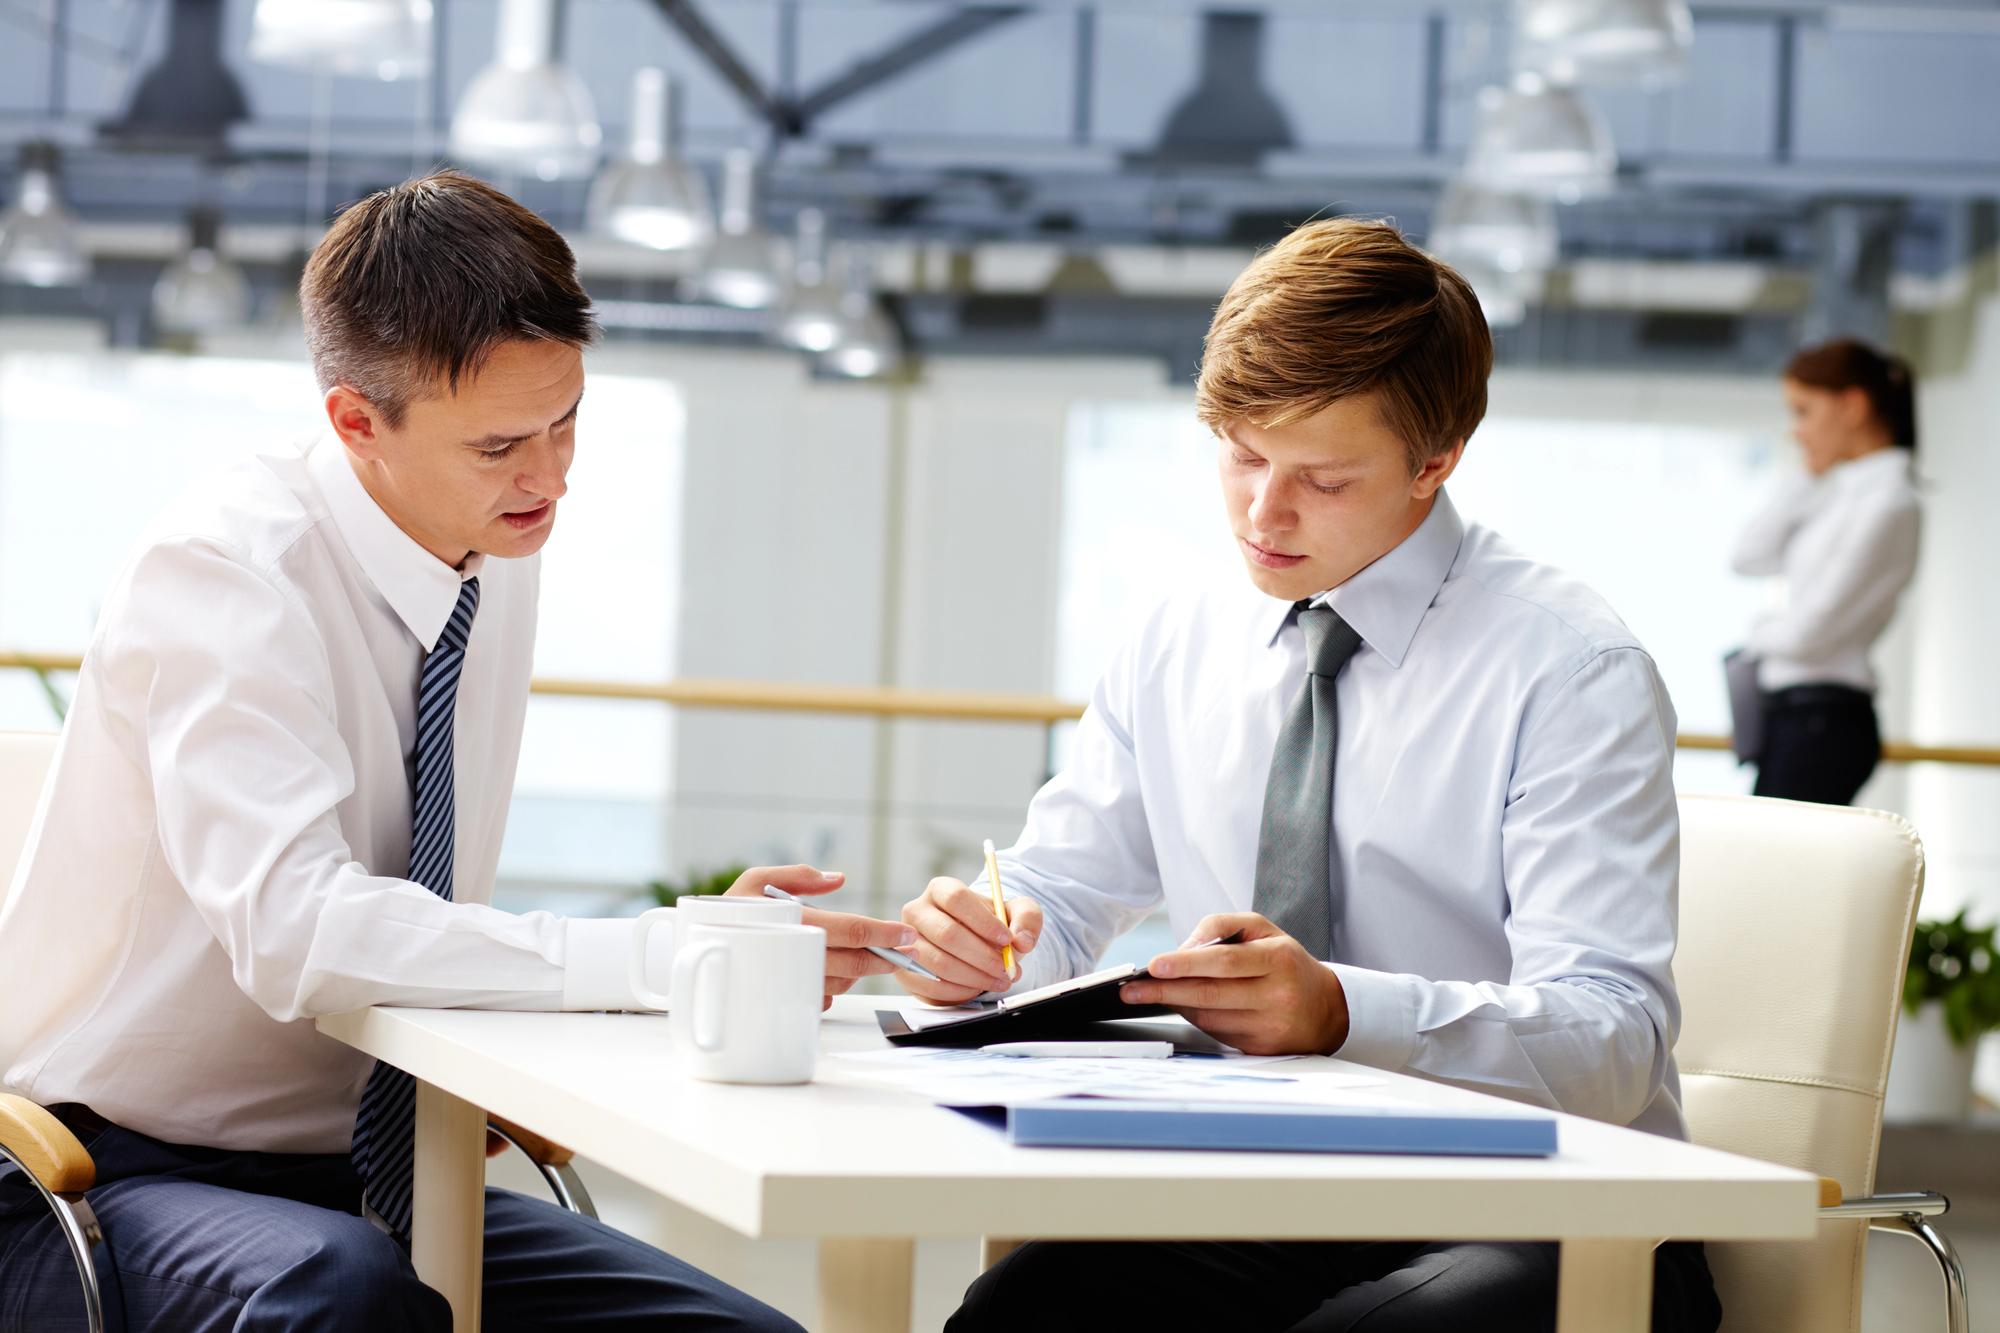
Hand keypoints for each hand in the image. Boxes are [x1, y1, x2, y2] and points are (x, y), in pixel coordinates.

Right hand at [725, 865, 918, 1007]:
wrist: (688, 957)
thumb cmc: (724, 914)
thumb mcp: (753, 882)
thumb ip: (797, 876)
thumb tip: (838, 878)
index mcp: (791, 924)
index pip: (850, 930)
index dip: (884, 933)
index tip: (907, 933)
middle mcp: (792, 957)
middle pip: (854, 963)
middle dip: (884, 958)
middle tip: (906, 951)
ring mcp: (789, 985)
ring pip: (842, 983)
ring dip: (859, 971)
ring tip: (866, 956)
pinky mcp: (784, 1003)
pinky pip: (823, 998)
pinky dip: (833, 985)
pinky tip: (828, 971)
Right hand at [898, 876, 1041, 1004]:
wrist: (974, 945)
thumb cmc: (991, 926)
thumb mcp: (1015, 913)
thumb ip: (1026, 919)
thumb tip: (1022, 940)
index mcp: (941, 889)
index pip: (956, 899)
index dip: (983, 921)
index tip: (1007, 939)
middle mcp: (917, 911)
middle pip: (947, 933)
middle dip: (983, 956)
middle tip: (1006, 970)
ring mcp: (907, 942)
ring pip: (939, 962)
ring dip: (974, 977)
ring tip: (998, 981)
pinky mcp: (904, 970)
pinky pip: (930, 985)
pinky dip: (958, 991)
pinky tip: (977, 988)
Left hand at [1118, 912, 1348, 1055]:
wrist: (1324, 1008)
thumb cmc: (1286, 963)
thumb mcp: (1263, 929)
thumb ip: (1221, 926)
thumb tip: (1185, 946)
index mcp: (1279, 959)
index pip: (1226, 962)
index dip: (1187, 964)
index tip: (1155, 965)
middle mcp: (1277, 995)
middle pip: (1211, 994)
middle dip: (1165, 991)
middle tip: (1132, 990)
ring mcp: (1269, 1026)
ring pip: (1209, 1017)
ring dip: (1175, 1005)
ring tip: (1150, 993)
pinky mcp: (1261, 1048)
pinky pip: (1216, 1033)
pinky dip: (1194, 1018)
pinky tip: (1182, 1006)